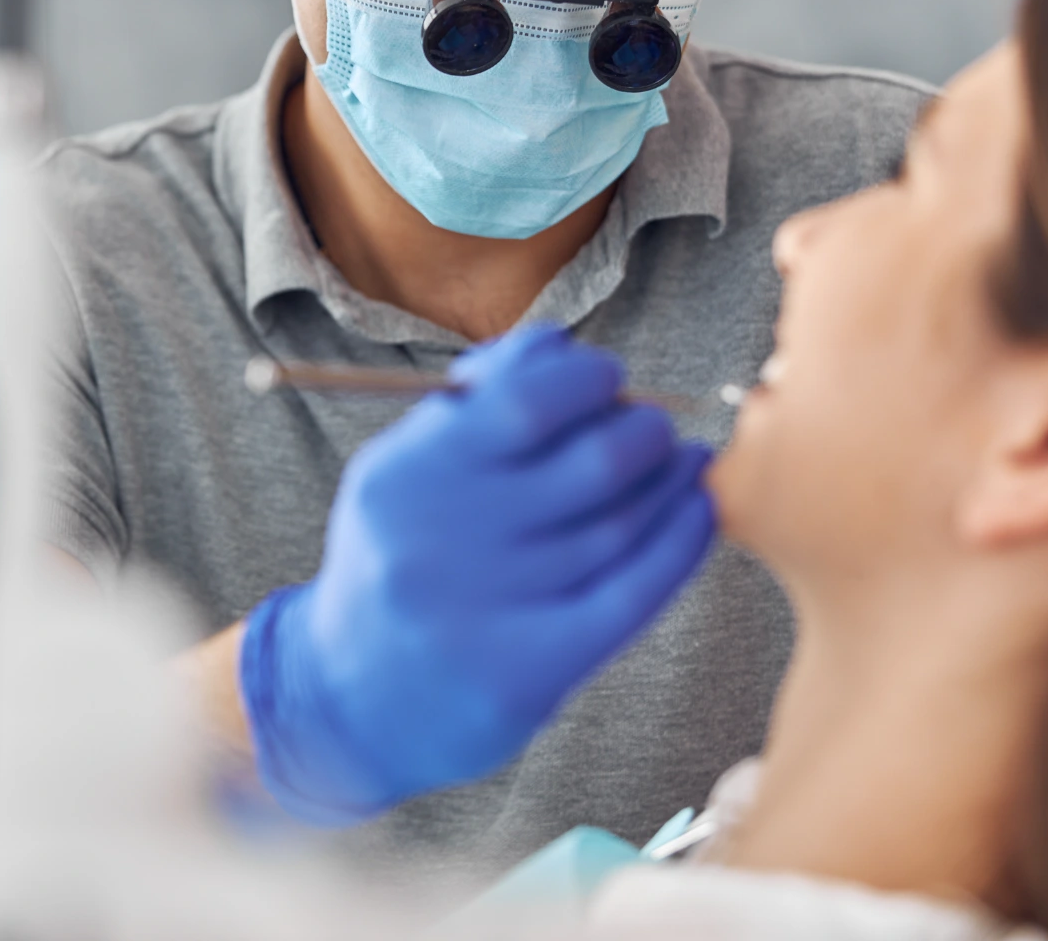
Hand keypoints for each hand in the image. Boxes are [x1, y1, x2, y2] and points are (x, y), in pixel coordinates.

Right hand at [239, 324, 716, 824]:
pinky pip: (632, 594)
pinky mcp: (527, 675)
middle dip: (643, 431)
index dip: (586, 379)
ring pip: (618, 527)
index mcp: (401, 478)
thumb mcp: (402, 472)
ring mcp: (483, 614)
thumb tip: (561, 347)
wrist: (349, 701)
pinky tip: (697, 510)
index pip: (525, 401)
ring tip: (681, 462)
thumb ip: (471, 406)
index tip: (606, 379)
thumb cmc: (397, 560)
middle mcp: (438, 543)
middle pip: (591, 464)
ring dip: (669, 483)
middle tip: (652, 427)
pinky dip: (680, 543)